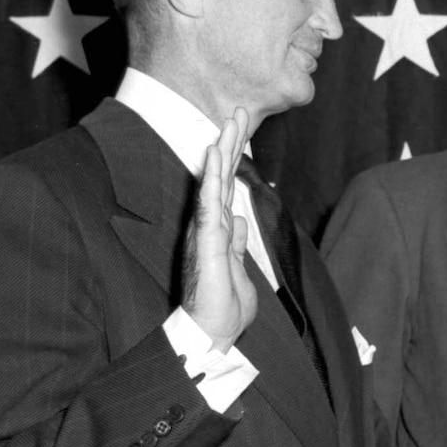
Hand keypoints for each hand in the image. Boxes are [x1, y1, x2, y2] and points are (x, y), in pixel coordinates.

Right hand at [182, 107, 257, 349]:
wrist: (213, 335)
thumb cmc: (223, 307)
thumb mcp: (237, 269)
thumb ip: (237, 243)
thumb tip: (240, 221)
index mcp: (218, 231)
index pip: (227, 188)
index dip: (234, 160)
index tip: (241, 130)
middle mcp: (209, 226)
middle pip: (222, 177)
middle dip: (231, 144)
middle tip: (239, 112)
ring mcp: (205, 231)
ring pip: (214, 183)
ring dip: (222, 152)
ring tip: (229, 122)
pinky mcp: (205, 242)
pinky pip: (208, 204)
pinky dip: (211, 178)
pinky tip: (213, 156)